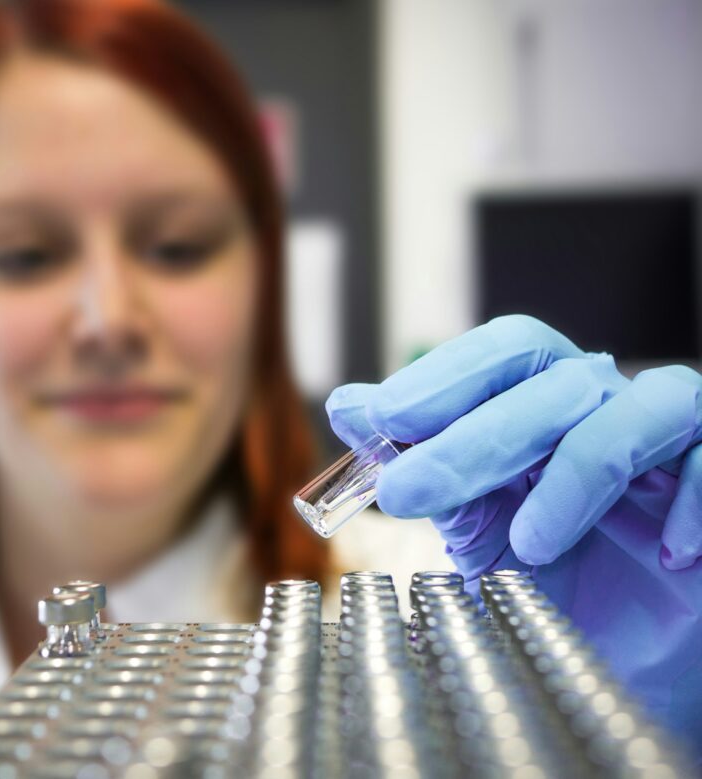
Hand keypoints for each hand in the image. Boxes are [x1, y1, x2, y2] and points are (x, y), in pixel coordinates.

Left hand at [327, 314, 701, 576]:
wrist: (621, 654)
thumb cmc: (548, 580)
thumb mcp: (468, 523)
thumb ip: (418, 464)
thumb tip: (346, 405)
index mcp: (541, 404)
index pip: (501, 355)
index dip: (442, 377)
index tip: (379, 418)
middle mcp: (604, 407)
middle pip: (550, 377)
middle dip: (474, 434)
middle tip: (407, 491)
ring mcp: (668, 441)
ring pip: (642, 407)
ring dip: (577, 471)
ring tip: (528, 546)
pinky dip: (692, 501)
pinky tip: (666, 553)